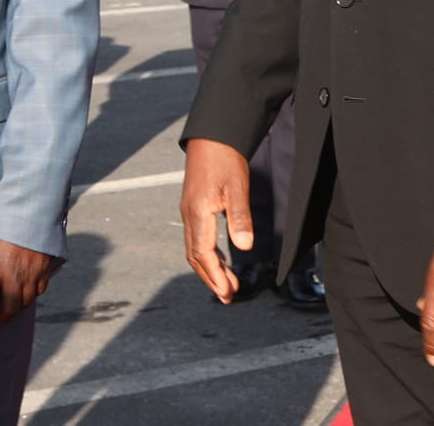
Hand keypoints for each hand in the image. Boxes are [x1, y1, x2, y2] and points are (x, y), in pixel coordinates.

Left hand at [0, 226, 57, 339]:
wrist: (31, 209)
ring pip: (24, 303)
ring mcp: (31, 274)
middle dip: (1, 317)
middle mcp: (15, 275)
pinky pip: (38, 291)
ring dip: (15, 308)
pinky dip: (30, 295)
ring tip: (8, 305)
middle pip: (9, 308)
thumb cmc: (0, 223)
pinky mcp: (44, 270)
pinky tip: (23, 290)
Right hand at [180, 139, 252, 303]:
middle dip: (211, 278)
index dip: (215, 276)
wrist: (212, 136)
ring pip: (195, 249)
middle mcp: (189, 215)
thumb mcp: (237, 187)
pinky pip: (197, 238)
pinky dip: (207, 254)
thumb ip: (239, 218)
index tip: (228, 293)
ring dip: (210, 268)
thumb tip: (244, 247)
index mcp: (197, 213)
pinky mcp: (193, 206)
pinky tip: (221, 259)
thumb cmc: (226, 160)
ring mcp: (189, 211)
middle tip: (228, 297)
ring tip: (227, 284)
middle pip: (195, 256)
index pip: (203, 254)